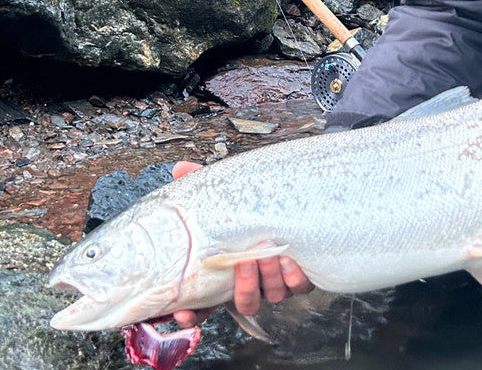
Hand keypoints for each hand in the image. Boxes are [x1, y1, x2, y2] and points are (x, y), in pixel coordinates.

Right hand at [169, 161, 313, 323]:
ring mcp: (277, 282)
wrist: (295, 202)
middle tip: (245, 261)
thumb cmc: (250, 206)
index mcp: (228, 274)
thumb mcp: (226, 196)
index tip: (183, 311)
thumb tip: (180, 168)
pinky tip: (291, 261)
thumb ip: (204, 186)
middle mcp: (253, 282)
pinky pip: (300, 287)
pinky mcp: (300, 276)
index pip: (204, 306)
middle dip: (245, 286)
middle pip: (246, 302)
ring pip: (273, 295)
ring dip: (270, 278)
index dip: (192, 313)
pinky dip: (295, 277)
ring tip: (271, 254)